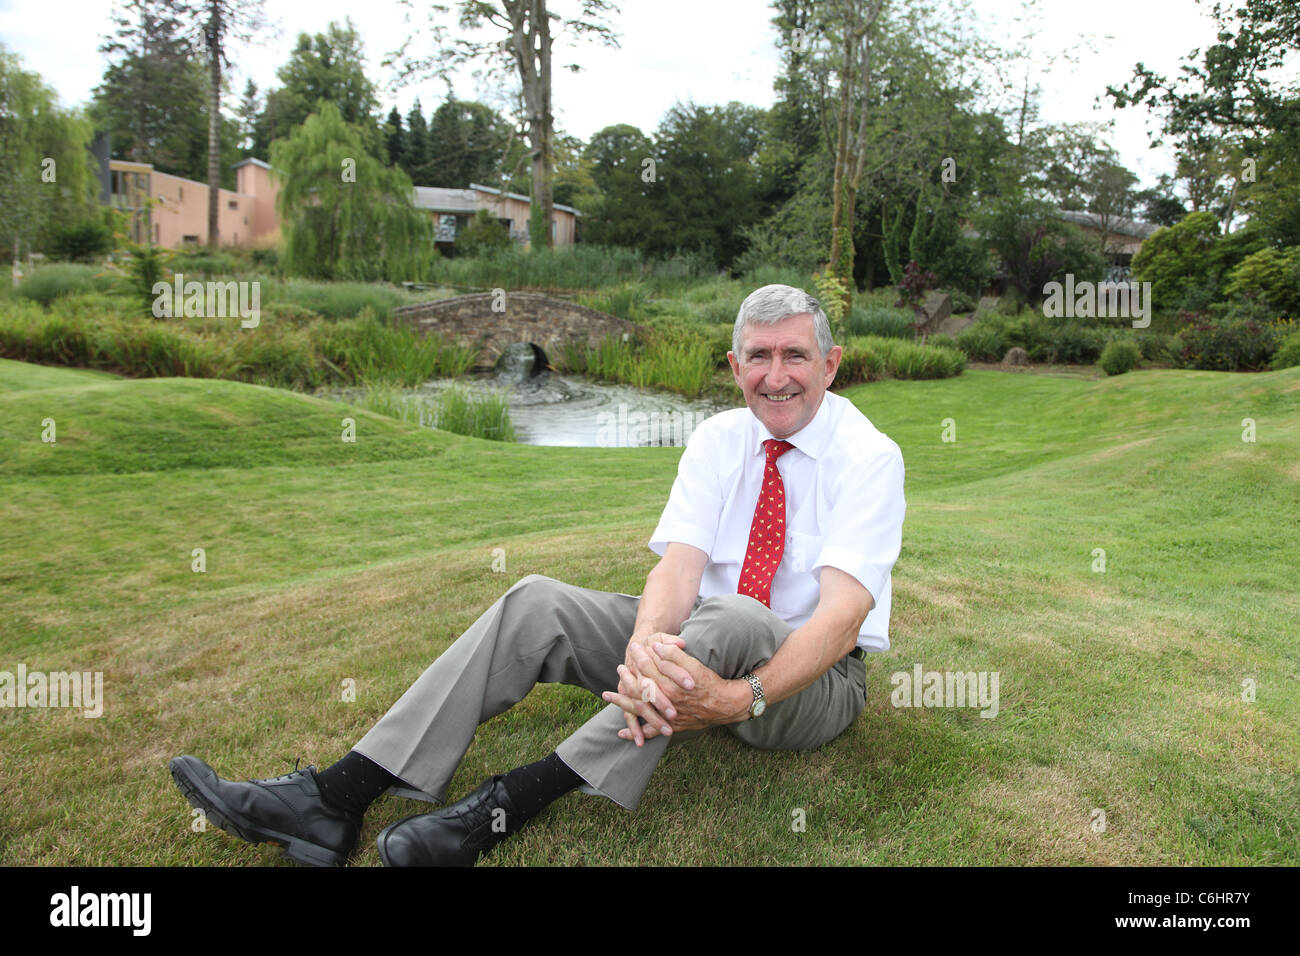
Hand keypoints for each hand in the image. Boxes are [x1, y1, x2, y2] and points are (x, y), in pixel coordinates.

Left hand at [604, 643, 747, 740]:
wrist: (725, 705)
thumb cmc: (710, 683)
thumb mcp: (694, 665)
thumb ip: (674, 655)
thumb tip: (656, 647)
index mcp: (668, 684)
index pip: (647, 668)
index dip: (640, 656)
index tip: (634, 647)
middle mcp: (664, 701)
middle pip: (638, 688)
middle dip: (626, 677)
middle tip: (619, 668)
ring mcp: (665, 716)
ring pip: (638, 709)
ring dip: (622, 702)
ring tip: (608, 695)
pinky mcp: (670, 726)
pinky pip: (650, 731)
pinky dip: (636, 731)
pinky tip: (622, 732)